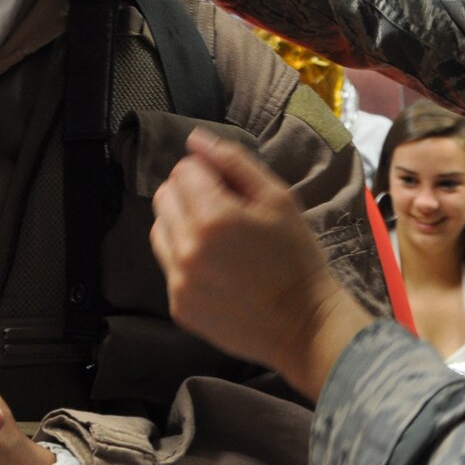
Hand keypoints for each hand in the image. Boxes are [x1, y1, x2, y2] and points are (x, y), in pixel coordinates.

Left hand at [151, 129, 373, 399]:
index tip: (231, 189)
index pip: (183, 170)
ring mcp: (179, 281)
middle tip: (224, 210)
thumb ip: (233, 162)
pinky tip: (217, 268)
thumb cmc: (296, 256)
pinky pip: (168, 265)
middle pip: (165, 196)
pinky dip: (185, 258)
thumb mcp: (277, 198)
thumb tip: (195, 139)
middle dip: (189, 194)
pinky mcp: (178, 306)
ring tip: (217, 238)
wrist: (305, 324)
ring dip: (181, 224)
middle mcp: (188, 248)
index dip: (207, 173)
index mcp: (213, 216)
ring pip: (160, 229)